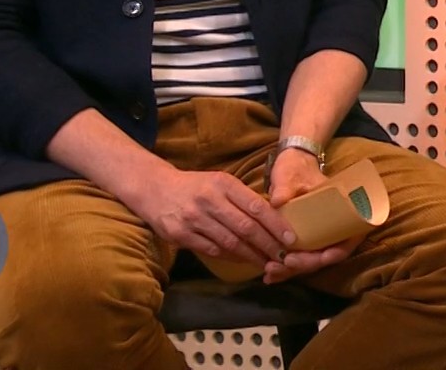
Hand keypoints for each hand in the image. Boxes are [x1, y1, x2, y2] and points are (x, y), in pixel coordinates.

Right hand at [124, 167, 294, 267]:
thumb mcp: (220, 182)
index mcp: (224, 184)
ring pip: (230, 242)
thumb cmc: (195, 186)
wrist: (154, 188)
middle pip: (246, 227)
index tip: (291, 238)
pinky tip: (243, 261)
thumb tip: (274, 218)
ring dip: (251, 256)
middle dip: (268, 245)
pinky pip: (211, 250)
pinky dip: (230, 257)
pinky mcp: (180, 235)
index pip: (256, 206)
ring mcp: (194, 219)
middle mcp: (209, 200)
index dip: (276, 225)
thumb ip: (242, 198)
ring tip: (267, 263)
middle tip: (284, 257)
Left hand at [258, 145, 359, 281]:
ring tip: (270, 273)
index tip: (314, 257)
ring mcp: (319, 234)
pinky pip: (299, 256)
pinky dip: (286, 267)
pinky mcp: (305, 238)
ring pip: (311, 260)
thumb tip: (278, 200)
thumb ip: (285, 188)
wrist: (290, 163)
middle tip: (282, 265)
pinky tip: (269, 275)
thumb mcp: (291, 175)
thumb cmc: (296, 167)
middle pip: (326, 256)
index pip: (345, 242)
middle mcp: (334, 227)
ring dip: (292, 270)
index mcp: (343, 211)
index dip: (332, 255)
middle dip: (304, 265)